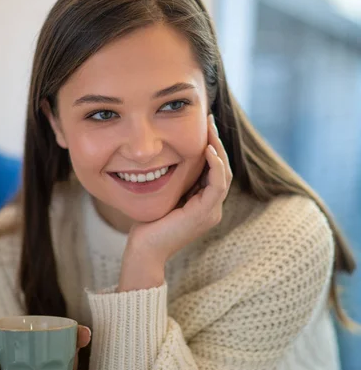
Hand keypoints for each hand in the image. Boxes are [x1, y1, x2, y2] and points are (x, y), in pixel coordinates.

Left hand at [125, 114, 231, 263]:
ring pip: (224, 174)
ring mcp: (211, 212)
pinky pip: (218, 185)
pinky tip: (208, 150)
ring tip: (210, 129)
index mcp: (204, 203)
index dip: (212, 147)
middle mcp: (212, 208)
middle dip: (217, 142)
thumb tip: (170, 155)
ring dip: (218, 149)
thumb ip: (175, 181)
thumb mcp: (165, 195)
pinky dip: (215, 166)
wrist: (145, 249)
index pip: (215, 170)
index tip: (205, 125)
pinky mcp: (205, 214)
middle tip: (210, 119)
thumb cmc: (149, 224)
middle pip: (223, 169)